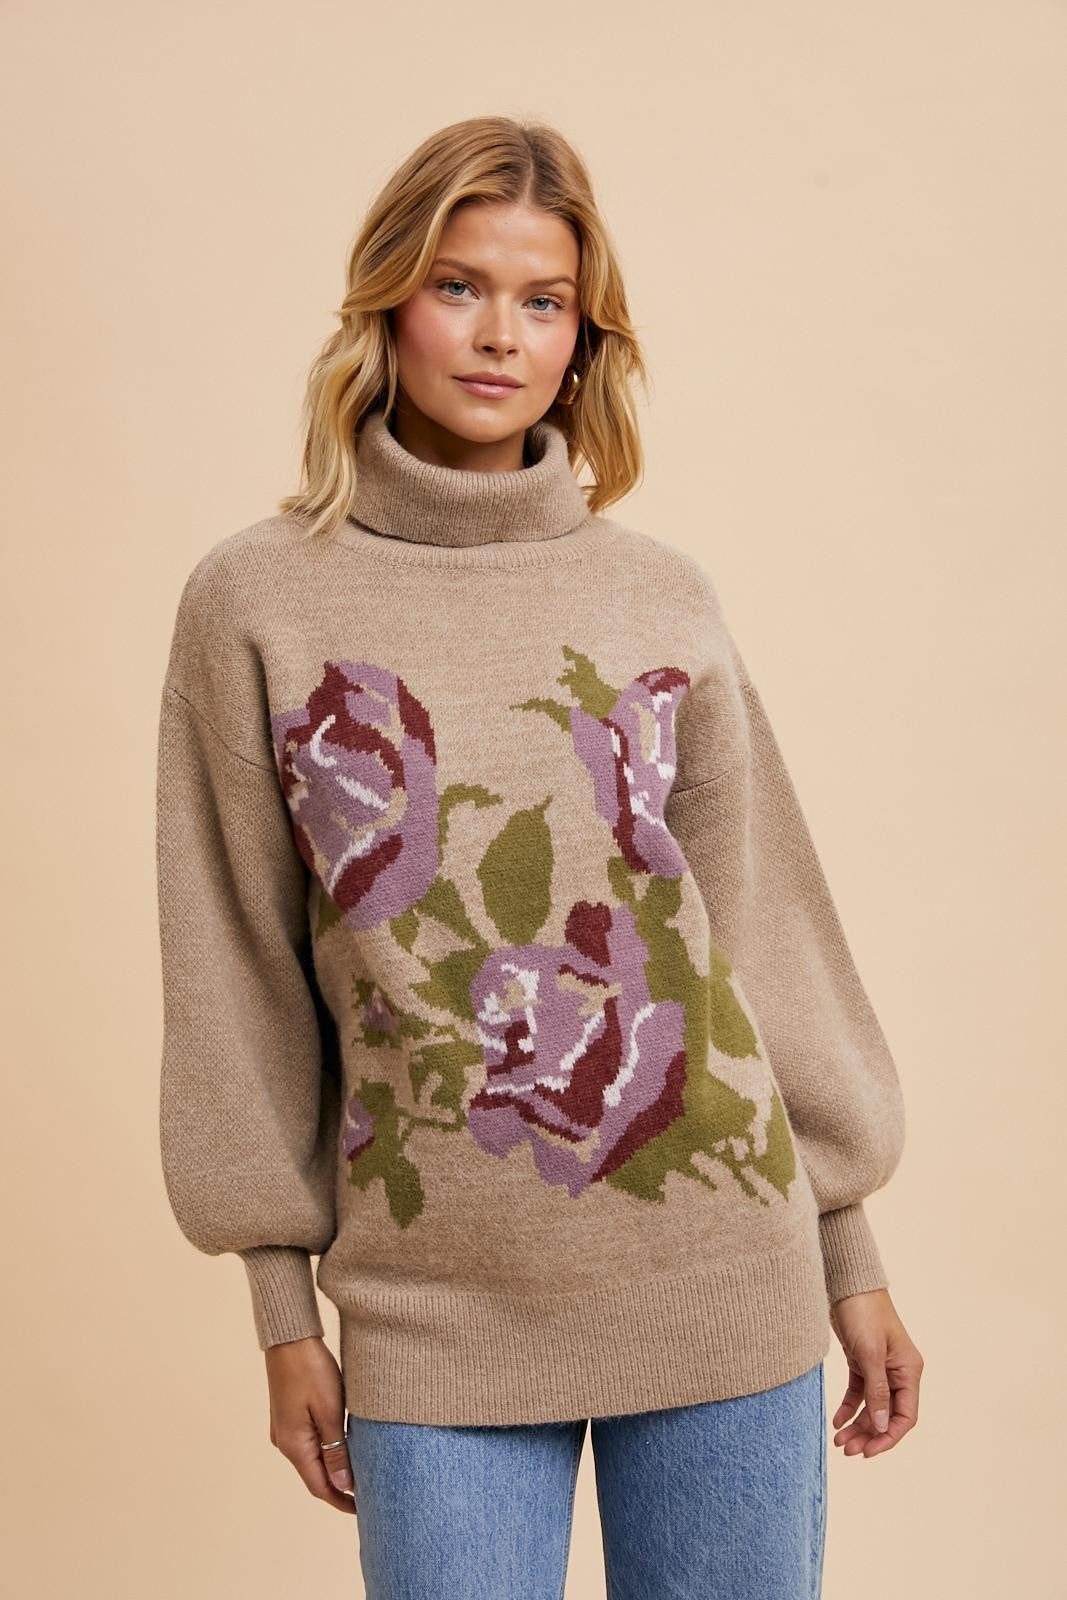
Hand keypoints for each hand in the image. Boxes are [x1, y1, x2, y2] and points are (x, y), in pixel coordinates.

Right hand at [263, 1334, 355, 1511]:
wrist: (289, 1338)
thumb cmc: (310, 1370)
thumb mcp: (329, 1411)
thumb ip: (336, 1450)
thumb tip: (342, 1485)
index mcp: (294, 1445)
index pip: (319, 1487)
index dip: (341, 1501)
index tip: (363, 1510)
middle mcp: (285, 1442)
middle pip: (314, 1476)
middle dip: (339, 1488)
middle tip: (367, 1493)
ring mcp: (284, 1428)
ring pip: (312, 1459)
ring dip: (333, 1468)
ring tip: (358, 1472)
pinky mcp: (288, 1415)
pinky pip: (308, 1443)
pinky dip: (326, 1451)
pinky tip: (342, 1446)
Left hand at [827, 1287, 922, 1457]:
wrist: (847, 1283)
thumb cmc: (863, 1313)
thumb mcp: (869, 1354)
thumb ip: (877, 1391)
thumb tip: (883, 1426)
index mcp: (909, 1371)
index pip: (905, 1416)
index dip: (888, 1437)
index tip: (868, 1452)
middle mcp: (898, 1372)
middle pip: (887, 1415)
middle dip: (869, 1435)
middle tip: (846, 1449)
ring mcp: (880, 1368)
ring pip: (872, 1407)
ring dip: (858, 1425)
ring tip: (839, 1440)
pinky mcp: (863, 1362)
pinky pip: (859, 1393)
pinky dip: (849, 1408)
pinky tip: (837, 1421)